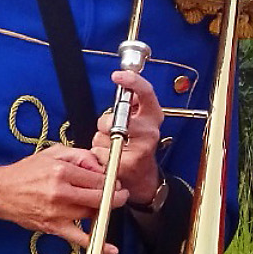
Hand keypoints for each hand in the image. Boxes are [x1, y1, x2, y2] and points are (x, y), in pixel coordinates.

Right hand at [0, 145, 121, 253]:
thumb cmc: (26, 172)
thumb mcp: (51, 153)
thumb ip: (79, 155)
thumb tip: (100, 166)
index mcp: (61, 170)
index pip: (99, 178)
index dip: (111, 181)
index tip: (114, 183)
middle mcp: (61, 191)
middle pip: (101, 197)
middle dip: (116, 196)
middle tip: (120, 195)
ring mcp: (58, 211)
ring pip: (93, 214)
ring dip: (104, 211)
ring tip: (102, 205)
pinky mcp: (54, 227)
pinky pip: (80, 239)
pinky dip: (98, 245)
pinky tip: (111, 249)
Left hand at [92, 69, 163, 206]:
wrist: (142, 178)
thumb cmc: (137, 147)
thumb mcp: (138, 121)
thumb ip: (130, 104)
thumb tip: (121, 82)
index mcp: (153, 117)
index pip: (146, 93)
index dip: (132, 81)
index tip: (117, 76)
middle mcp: (150, 132)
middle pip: (115, 118)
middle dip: (105, 124)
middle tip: (112, 130)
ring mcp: (141, 149)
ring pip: (104, 136)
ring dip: (101, 141)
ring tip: (113, 147)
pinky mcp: (127, 165)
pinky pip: (99, 152)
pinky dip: (99, 155)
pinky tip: (110, 158)